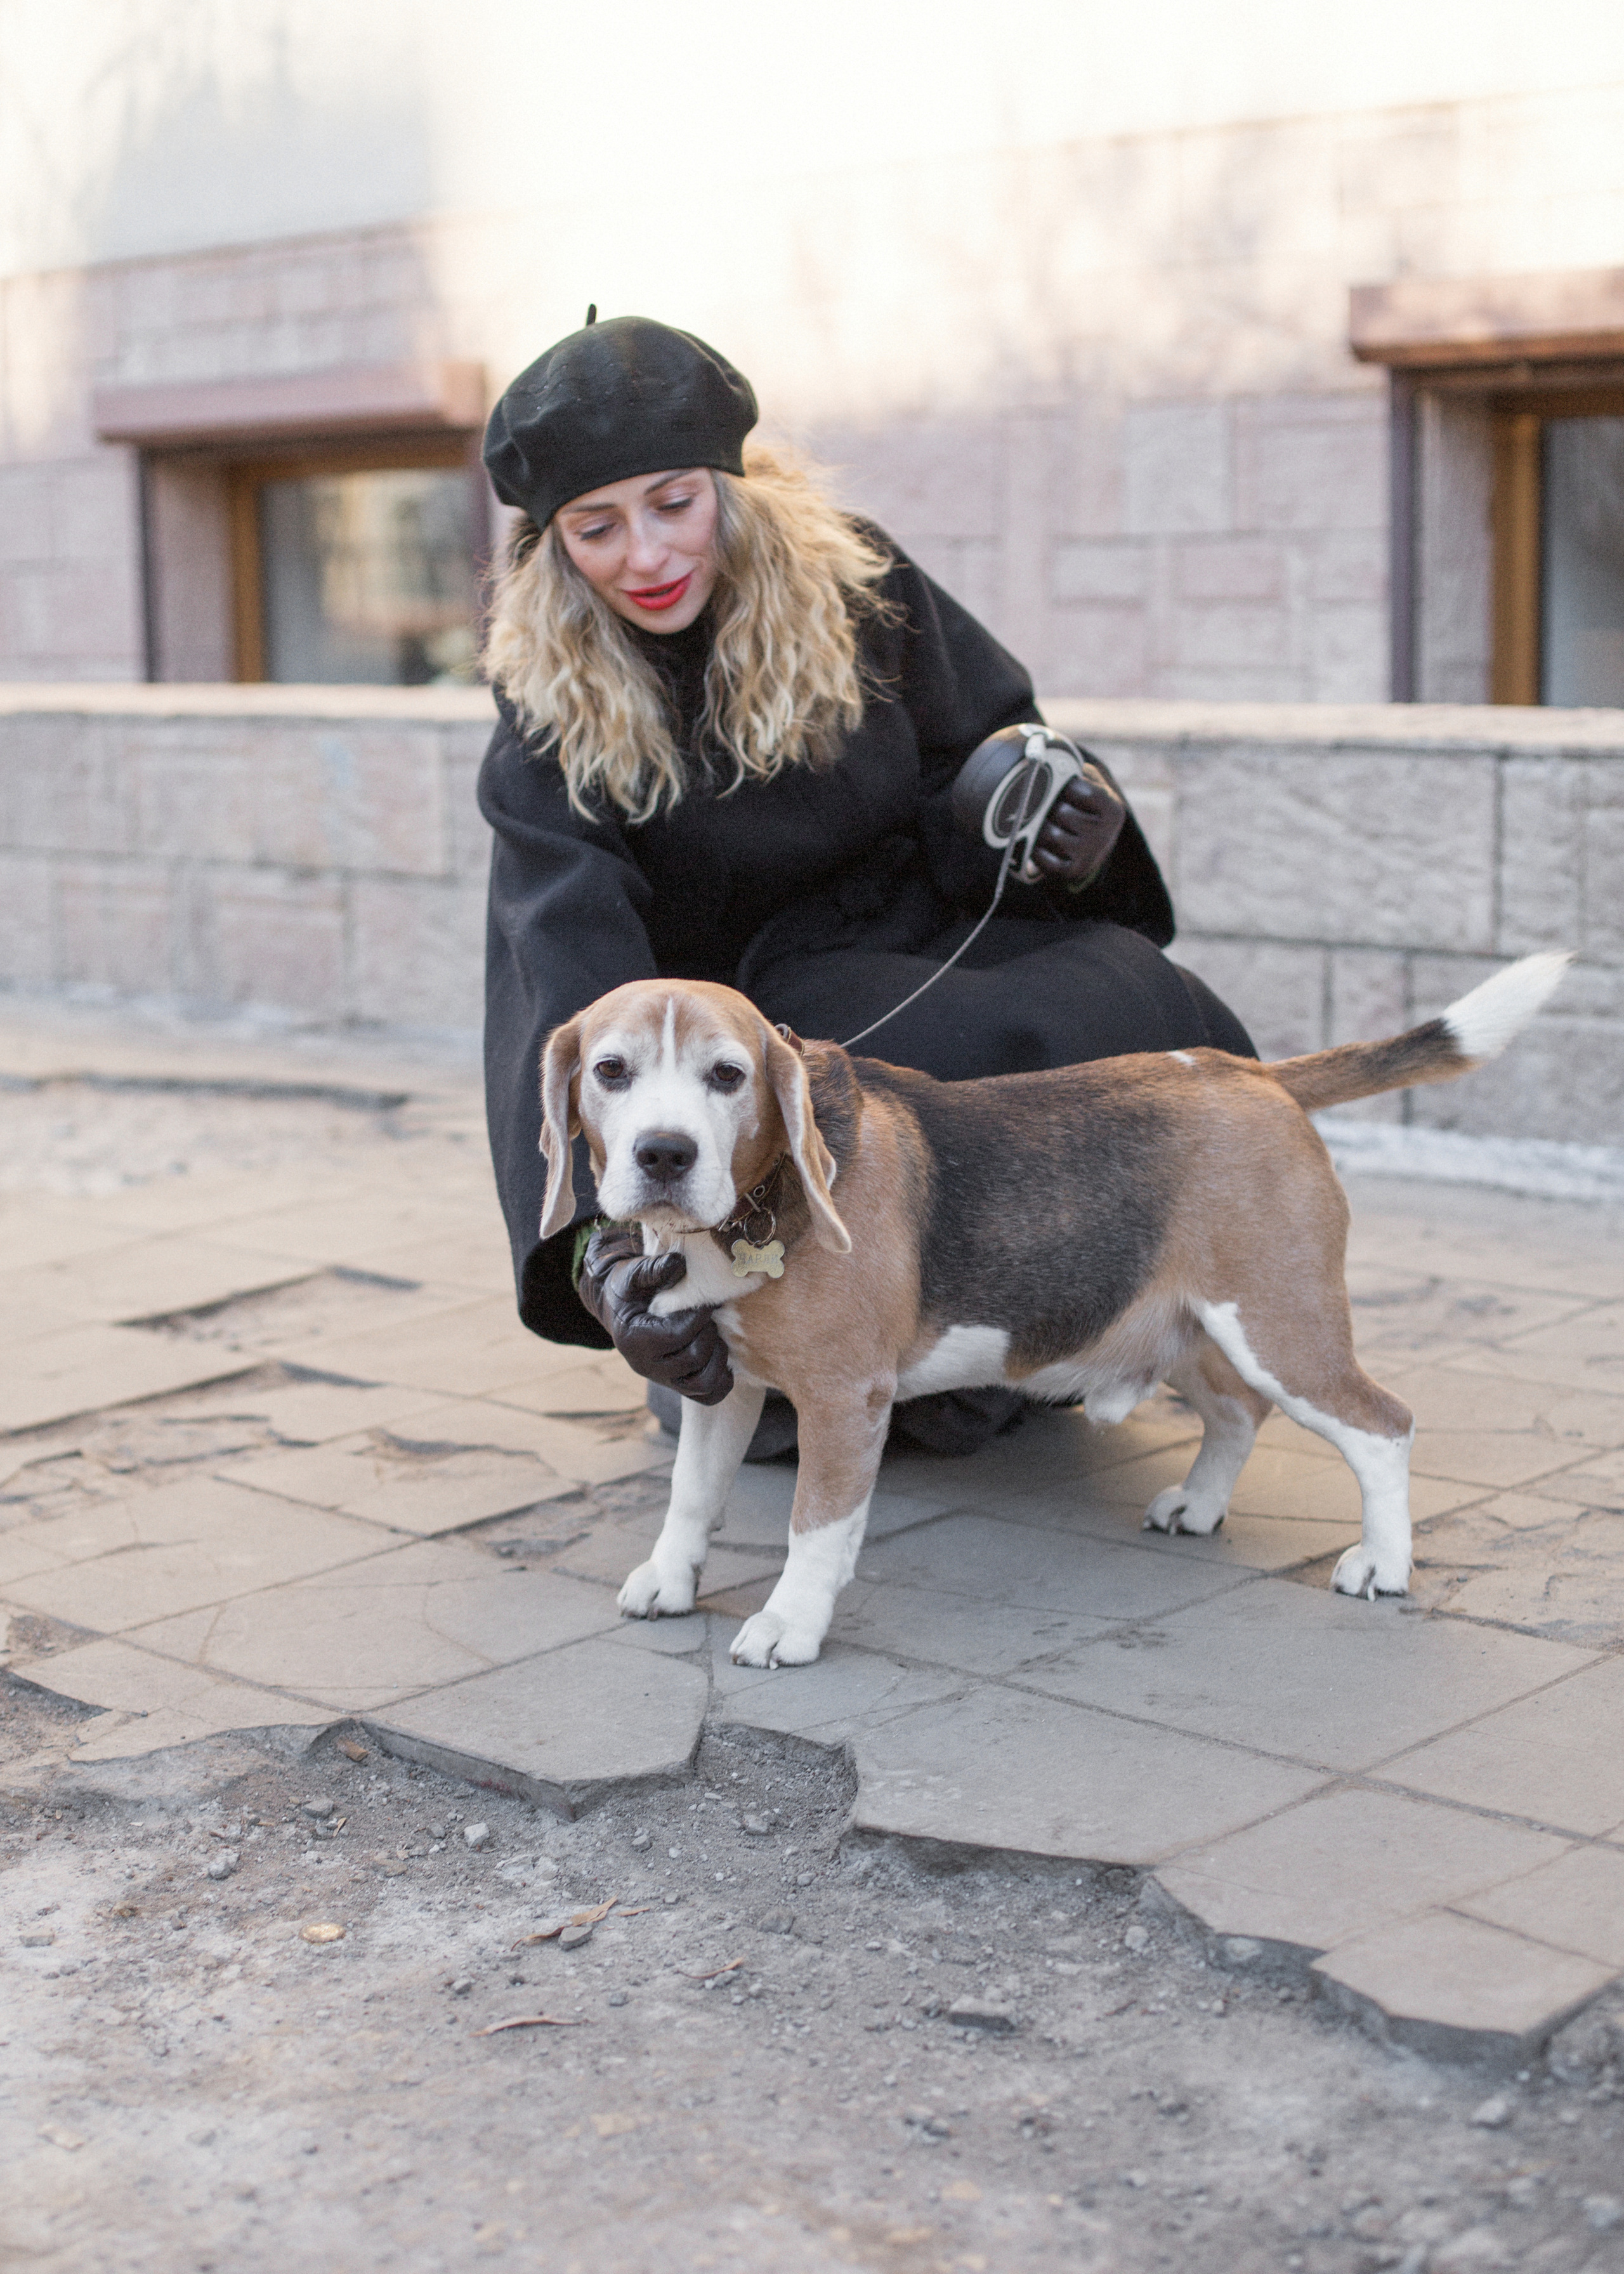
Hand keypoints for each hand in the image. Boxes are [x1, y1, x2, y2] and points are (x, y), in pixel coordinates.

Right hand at [576, 1225, 733, 1404]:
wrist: (619, 1307)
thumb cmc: (628, 1287)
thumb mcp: (633, 1273)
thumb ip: (653, 1269)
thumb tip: (678, 1263)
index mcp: (634, 1340)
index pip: (677, 1335)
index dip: (698, 1316)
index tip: (704, 1300)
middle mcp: (646, 1366)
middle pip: (694, 1359)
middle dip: (709, 1333)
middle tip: (710, 1315)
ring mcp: (663, 1378)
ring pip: (704, 1384)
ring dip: (719, 1358)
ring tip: (716, 1334)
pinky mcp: (677, 1383)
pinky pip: (709, 1396)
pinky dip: (723, 1380)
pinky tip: (721, 1353)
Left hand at [1031, 765, 1124, 885]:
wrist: (1094, 845)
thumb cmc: (1086, 807)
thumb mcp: (1091, 784)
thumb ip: (1077, 770)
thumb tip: (1051, 760)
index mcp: (1113, 811)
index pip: (1079, 790)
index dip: (1064, 786)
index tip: (1061, 786)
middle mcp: (1105, 835)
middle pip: (1061, 812)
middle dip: (1049, 807)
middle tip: (1047, 805)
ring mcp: (1090, 855)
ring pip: (1049, 834)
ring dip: (1039, 827)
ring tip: (1041, 822)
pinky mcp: (1073, 871)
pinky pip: (1044, 859)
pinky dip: (1036, 850)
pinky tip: (1038, 843)